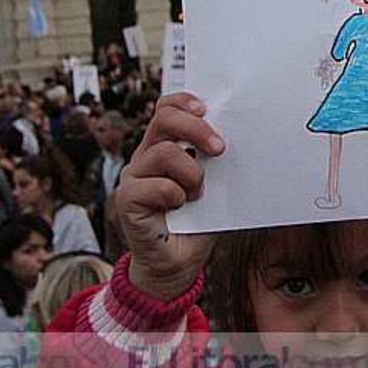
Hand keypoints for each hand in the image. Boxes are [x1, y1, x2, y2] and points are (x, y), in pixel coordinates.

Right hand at [117, 92, 223, 300]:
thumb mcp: (214, 186)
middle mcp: (145, 156)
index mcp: (163, 146)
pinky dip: (175, 196)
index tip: (206, 109)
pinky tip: (179, 208)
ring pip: (163, 152)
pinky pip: (155, 186)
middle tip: (220, 148)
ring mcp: (133, 177)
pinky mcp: (127, 200)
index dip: (183, 101)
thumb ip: (216, 162)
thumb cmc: (197, 223)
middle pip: (163, 119)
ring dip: (191, 173)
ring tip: (198, 193)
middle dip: (196, 129)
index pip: (165, 108)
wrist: (178, 265)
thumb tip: (240, 137)